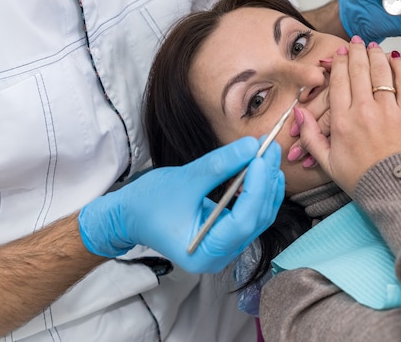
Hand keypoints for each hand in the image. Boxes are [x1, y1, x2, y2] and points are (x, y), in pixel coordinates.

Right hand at [78, 137, 284, 273]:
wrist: (129, 217)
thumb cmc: (149, 203)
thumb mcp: (185, 179)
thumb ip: (220, 165)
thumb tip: (251, 145)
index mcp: (206, 252)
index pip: (244, 220)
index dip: (257, 187)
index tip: (261, 157)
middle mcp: (221, 256)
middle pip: (256, 218)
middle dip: (266, 181)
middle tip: (271, 147)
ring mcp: (226, 248)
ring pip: (258, 216)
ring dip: (266, 184)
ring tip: (269, 153)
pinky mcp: (227, 236)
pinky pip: (251, 214)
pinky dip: (258, 191)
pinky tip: (262, 170)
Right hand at [296, 37, 400, 196]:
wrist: (396, 191)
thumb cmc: (363, 179)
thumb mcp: (328, 162)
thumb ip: (311, 136)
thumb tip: (299, 114)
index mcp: (342, 121)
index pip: (338, 81)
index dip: (338, 63)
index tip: (339, 54)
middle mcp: (363, 111)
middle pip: (358, 71)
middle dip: (355, 52)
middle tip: (355, 42)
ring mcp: (388, 110)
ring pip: (380, 72)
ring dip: (375, 54)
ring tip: (373, 46)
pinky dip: (399, 67)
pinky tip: (395, 58)